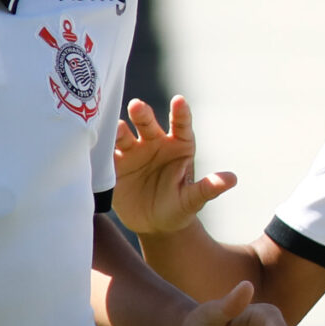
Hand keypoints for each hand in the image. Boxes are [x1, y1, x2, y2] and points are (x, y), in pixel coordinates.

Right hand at [113, 96, 236, 235]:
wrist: (155, 225)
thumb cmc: (179, 208)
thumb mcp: (194, 200)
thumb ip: (209, 188)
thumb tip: (232, 179)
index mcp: (179, 146)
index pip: (181, 126)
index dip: (181, 113)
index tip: (179, 101)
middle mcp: (155, 143)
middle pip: (148, 125)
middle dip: (143, 115)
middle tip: (137, 106)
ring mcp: (133, 152)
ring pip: (124, 136)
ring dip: (119, 130)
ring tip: (116, 127)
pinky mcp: (114, 164)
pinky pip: (105, 153)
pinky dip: (100, 148)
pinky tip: (92, 141)